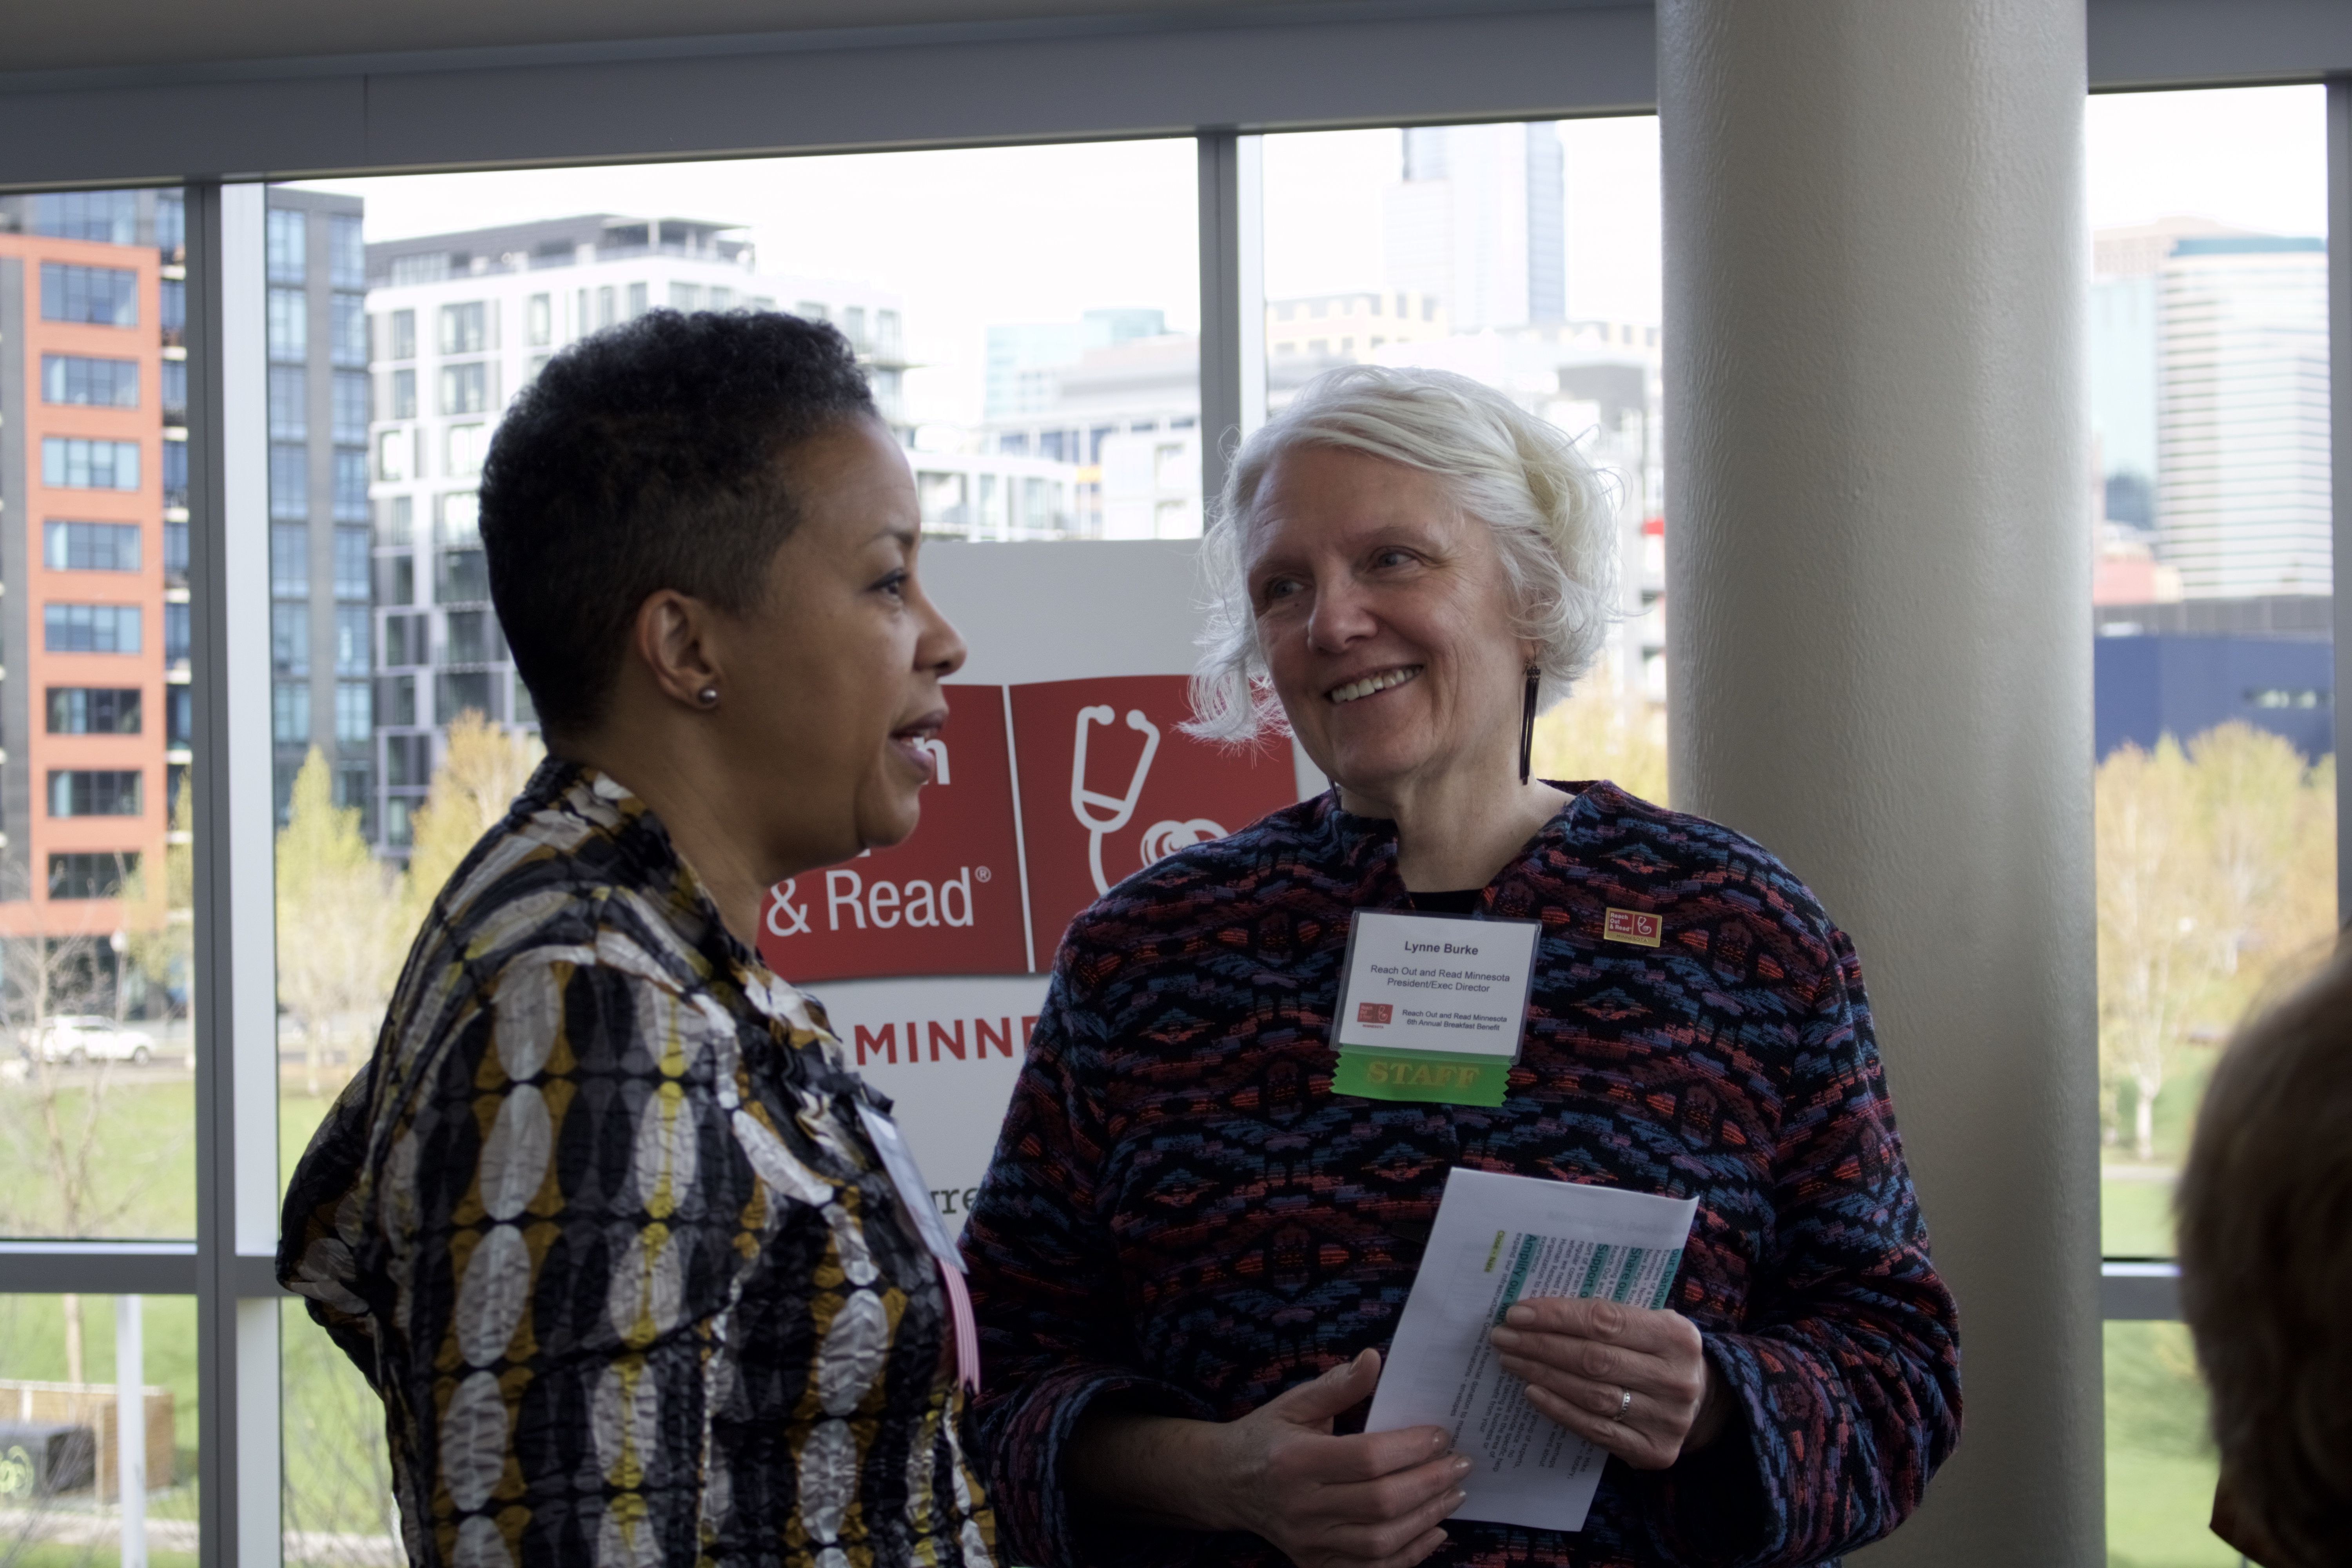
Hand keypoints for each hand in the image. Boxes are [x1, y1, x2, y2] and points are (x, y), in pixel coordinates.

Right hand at [1071, 1350, 1465, 1567]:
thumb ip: (1337, 1386)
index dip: (1411, 1448)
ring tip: (1454, 1493)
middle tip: (1462, 1464)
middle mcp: (1301, 1507)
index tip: (1442, 1434)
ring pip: (1380, 1542)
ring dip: (1426, 1518)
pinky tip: (1435, 1531)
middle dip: (1430, 1484)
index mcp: (1295, 1461)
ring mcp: (1308, 1542)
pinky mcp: (1315, 1564)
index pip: (1367, 1459)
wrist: (1225, 1484)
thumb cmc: (1267, 1437)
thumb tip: (1375, 1358)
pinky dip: (1410, 1555)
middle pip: (1380, 1503)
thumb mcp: (1294, 1403)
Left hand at [1487, 1296, 1726, 1469]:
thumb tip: (1537, 1311)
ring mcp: (1666, 1419)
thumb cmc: (1659, 1353)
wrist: (1703, 1403)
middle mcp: (1675, 1378)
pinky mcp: (1653, 1451)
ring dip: (1542, 1375)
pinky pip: (1595, 1429)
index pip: (1604, 1320)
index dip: (1556, 1316)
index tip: (1517, 1312)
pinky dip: (1559, 1409)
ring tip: (1511, 1360)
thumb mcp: (1649, 1324)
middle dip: (1540, 1345)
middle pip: (1593, 1358)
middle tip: (1503, 1337)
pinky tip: (1532, 1391)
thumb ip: (1608, 1316)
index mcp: (1676, 1336)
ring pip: (1591, 1394)